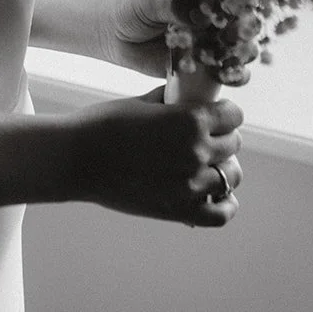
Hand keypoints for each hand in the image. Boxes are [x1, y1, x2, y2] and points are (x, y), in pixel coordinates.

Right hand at [73, 87, 243, 227]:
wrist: (79, 158)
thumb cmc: (105, 124)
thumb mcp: (143, 101)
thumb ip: (173, 101)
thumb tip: (188, 98)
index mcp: (191, 119)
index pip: (233, 115)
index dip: (224, 112)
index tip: (214, 114)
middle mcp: (197, 151)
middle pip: (233, 143)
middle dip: (221, 137)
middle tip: (203, 137)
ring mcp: (191, 184)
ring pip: (232, 176)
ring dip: (222, 167)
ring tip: (205, 164)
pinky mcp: (181, 210)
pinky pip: (222, 213)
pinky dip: (223, 203)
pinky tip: (212, 193)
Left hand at [99, 0, 254, 83]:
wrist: (112, 34)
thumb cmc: (130, 8)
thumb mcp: (148, 0)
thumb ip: (172, 4)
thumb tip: (199, 13)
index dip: (238, 5)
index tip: (232, 15)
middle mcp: (210, 18)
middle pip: (242, 25)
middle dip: (244, 35)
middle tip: (232, 42)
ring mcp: (208, 43)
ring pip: (239, 51)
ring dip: (241, 58)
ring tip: (230, 63)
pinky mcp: (202, 67)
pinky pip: (223, 73)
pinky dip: (230, 77)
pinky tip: (224, 78)